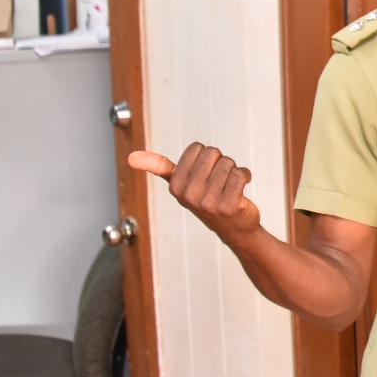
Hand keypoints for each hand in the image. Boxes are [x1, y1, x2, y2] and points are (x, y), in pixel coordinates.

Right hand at [129, 143, 261, 245]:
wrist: (234, 229)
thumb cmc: (208, 201)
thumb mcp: (181, 185)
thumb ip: (160, 168)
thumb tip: (131, 157)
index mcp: (175, 186)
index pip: (197, 148)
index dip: (206, 158)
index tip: (205, 175)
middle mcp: (189, 195)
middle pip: (213, 153)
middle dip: (220, 163)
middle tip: (219, 183)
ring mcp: (208, 202)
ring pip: (229, 163)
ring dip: (234, 172)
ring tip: (229, 188)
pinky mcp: (229, 206)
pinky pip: (241, 174)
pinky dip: (245, 177)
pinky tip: (241, 192)